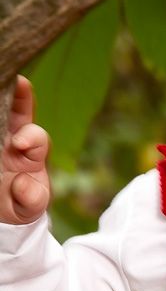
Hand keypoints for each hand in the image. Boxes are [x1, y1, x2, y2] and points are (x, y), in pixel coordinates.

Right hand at [0, 76, 50, 223]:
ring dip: (0, 95)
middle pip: (19, 111)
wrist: (3, 206)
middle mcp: (16, 137)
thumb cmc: (21, 202)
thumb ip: (31, 198)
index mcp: (33, 154)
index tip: (19, 144)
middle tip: (16, 84)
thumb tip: (23, 183)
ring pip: (1, 109)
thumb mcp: (29, 205)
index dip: (30, 137)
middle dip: (18, 97)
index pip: (37, 138)